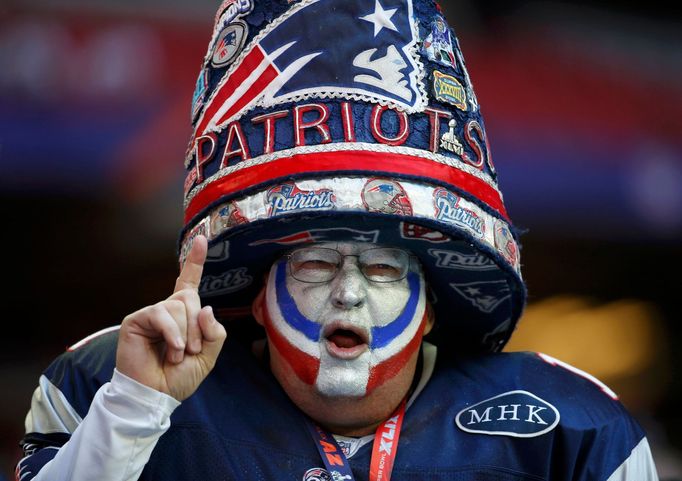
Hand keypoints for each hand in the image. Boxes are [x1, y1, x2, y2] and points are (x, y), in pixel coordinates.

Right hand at [116, 235, 226, 400]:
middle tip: (191, 350)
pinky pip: (162, 314)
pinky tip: (171, 349)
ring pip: (179, 306)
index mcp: (184, 316)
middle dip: (197, 326)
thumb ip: (214, 332)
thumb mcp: (208, 355)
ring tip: (177, 353)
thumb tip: (206, 308)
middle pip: (190, 297)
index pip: (189, 283)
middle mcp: (167, 310)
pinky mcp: (136, 320)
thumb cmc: (178, 378)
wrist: (156, 396)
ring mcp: (151, 314)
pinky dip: (172, 333)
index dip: (194, 261)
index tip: (199, 239)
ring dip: (185, 334)